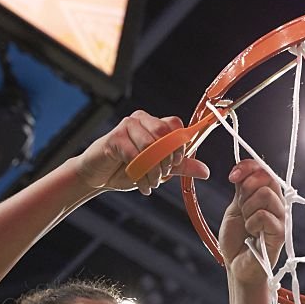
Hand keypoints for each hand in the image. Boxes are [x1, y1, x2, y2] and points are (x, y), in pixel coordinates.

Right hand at [75, 111, 209, 194]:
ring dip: (153, 171)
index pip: (176, 126)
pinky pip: (134, 155)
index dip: (180, 146)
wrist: (99, 177)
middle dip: (167, 160)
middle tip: (162, 176)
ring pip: (150, 146)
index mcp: (154, 123)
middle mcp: (141, 120)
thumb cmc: (127, 169)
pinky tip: (140, 183)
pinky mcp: (114, 137)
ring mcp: (127, 126)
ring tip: (151, 182)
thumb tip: (205, 171)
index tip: (176, 163)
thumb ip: (180, 167)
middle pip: (164, 134)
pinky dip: (140, 174)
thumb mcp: (159, 169)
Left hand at [219, 160, 284, 284]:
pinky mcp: (281, 233)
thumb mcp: (234, 209)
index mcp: (266, 195)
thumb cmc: (236, 240)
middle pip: (267, 177)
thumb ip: (241, 190)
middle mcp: (277, 204)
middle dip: (246, 190)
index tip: (232, 176)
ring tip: (247, 224)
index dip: (248, 167)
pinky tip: (252, 234)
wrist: (236, 266)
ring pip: (265, 195)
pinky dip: (252, 223)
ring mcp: (280, 218)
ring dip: (248, 209)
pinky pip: (265, 215)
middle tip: (241, 209)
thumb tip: (242, 170)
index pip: (263, 170)